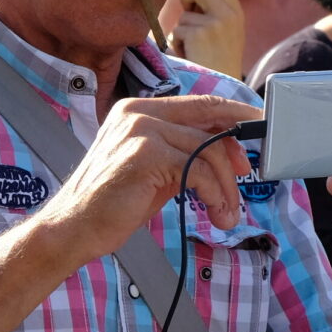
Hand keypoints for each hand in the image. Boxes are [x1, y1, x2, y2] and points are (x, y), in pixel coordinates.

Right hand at [42, 93, 257, 254]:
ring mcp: (141, 131)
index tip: (257, 127)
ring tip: (227, 213)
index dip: (234, 114)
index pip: (199, 103)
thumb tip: (226, 148)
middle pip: (209, 121)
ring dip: (226, 186)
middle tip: (246, 176)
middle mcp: (139, 113)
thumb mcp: (155, 169)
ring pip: (208, 149)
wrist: (74, 228)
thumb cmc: (114, 203)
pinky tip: (215, 213)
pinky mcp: (145, 154)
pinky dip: (214, 194)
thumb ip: (184, 152)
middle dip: (235, 151)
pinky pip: (198, 170)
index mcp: (138, 110)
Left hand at [160, 0, 245, 77]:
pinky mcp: (202, 32)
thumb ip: (207, 4)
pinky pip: (179, 28)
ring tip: (193, 43)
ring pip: (185, 8)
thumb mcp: (220, 27)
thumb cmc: (217, 57)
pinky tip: (192, 53)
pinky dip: (179, 41)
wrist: (222, 84)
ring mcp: (217, 21)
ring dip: (183, 24)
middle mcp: (229, 12)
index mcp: (235, 10)